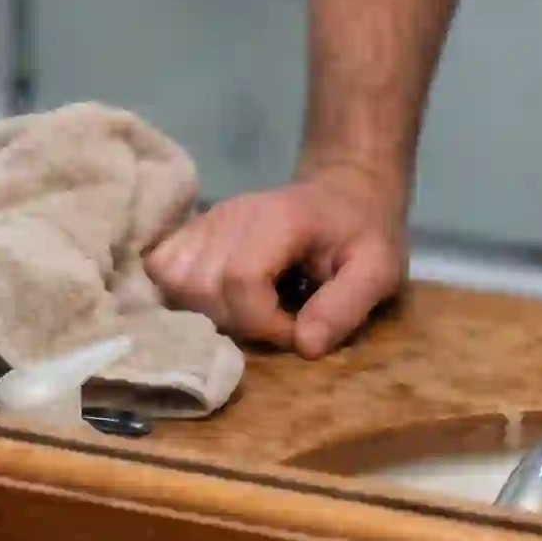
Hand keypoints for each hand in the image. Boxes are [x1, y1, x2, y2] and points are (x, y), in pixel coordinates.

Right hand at [146, 161, 407, 358]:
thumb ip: (347, 304)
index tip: (296, 328)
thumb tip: (304, 346)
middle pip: (201, 285)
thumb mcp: (379, 268)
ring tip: (247, 311)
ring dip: (205, 313)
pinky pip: (162, 267)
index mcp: (281, 218)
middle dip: (236, 322)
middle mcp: (234, 214)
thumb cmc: (363, 233)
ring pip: (175, 281)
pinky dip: (180, 294)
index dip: (264, 321)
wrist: (343, 194)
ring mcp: (209, 219)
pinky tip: (218, 299)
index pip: (241, 279)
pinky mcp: (195, 229)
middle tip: (275, 320)